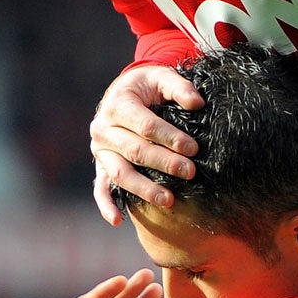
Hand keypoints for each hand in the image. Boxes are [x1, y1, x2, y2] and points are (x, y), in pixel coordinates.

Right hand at [90, 66, 204, 223]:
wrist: (122, 93)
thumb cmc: (146, 86)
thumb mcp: (161, 76)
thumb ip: (179, 87)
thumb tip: (197, 103)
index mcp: (118, 105)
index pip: (145, 126)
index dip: (169, 138)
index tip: (193, 148)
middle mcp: (103, 129)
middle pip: (135, 151)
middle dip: (164, 163)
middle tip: (190, 172)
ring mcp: (100, 150)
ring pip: (120, 173)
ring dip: (144, 189)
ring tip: (169, 200)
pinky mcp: (100, 166)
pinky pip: (100, 188)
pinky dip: (107, 205)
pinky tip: (119, 220)